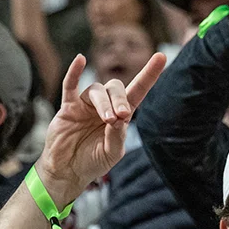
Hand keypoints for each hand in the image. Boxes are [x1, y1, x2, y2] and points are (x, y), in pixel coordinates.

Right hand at [36, 53, 165, 204]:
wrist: (67, 171)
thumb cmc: (92, 161)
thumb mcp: (112, 153)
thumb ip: (117, 137)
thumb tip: (119, 119)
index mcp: (120, 115)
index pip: (138, 90)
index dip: (149, 74)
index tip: (161, 56)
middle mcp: (105, 105)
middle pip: (116, 88)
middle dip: (120, 100)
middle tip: (120, 116)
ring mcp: (85, 104)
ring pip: (96, 90)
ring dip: (103, 103)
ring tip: (107, 120)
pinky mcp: (68, 107)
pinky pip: (70, 85)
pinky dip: (74, 72)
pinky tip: (80, 59)